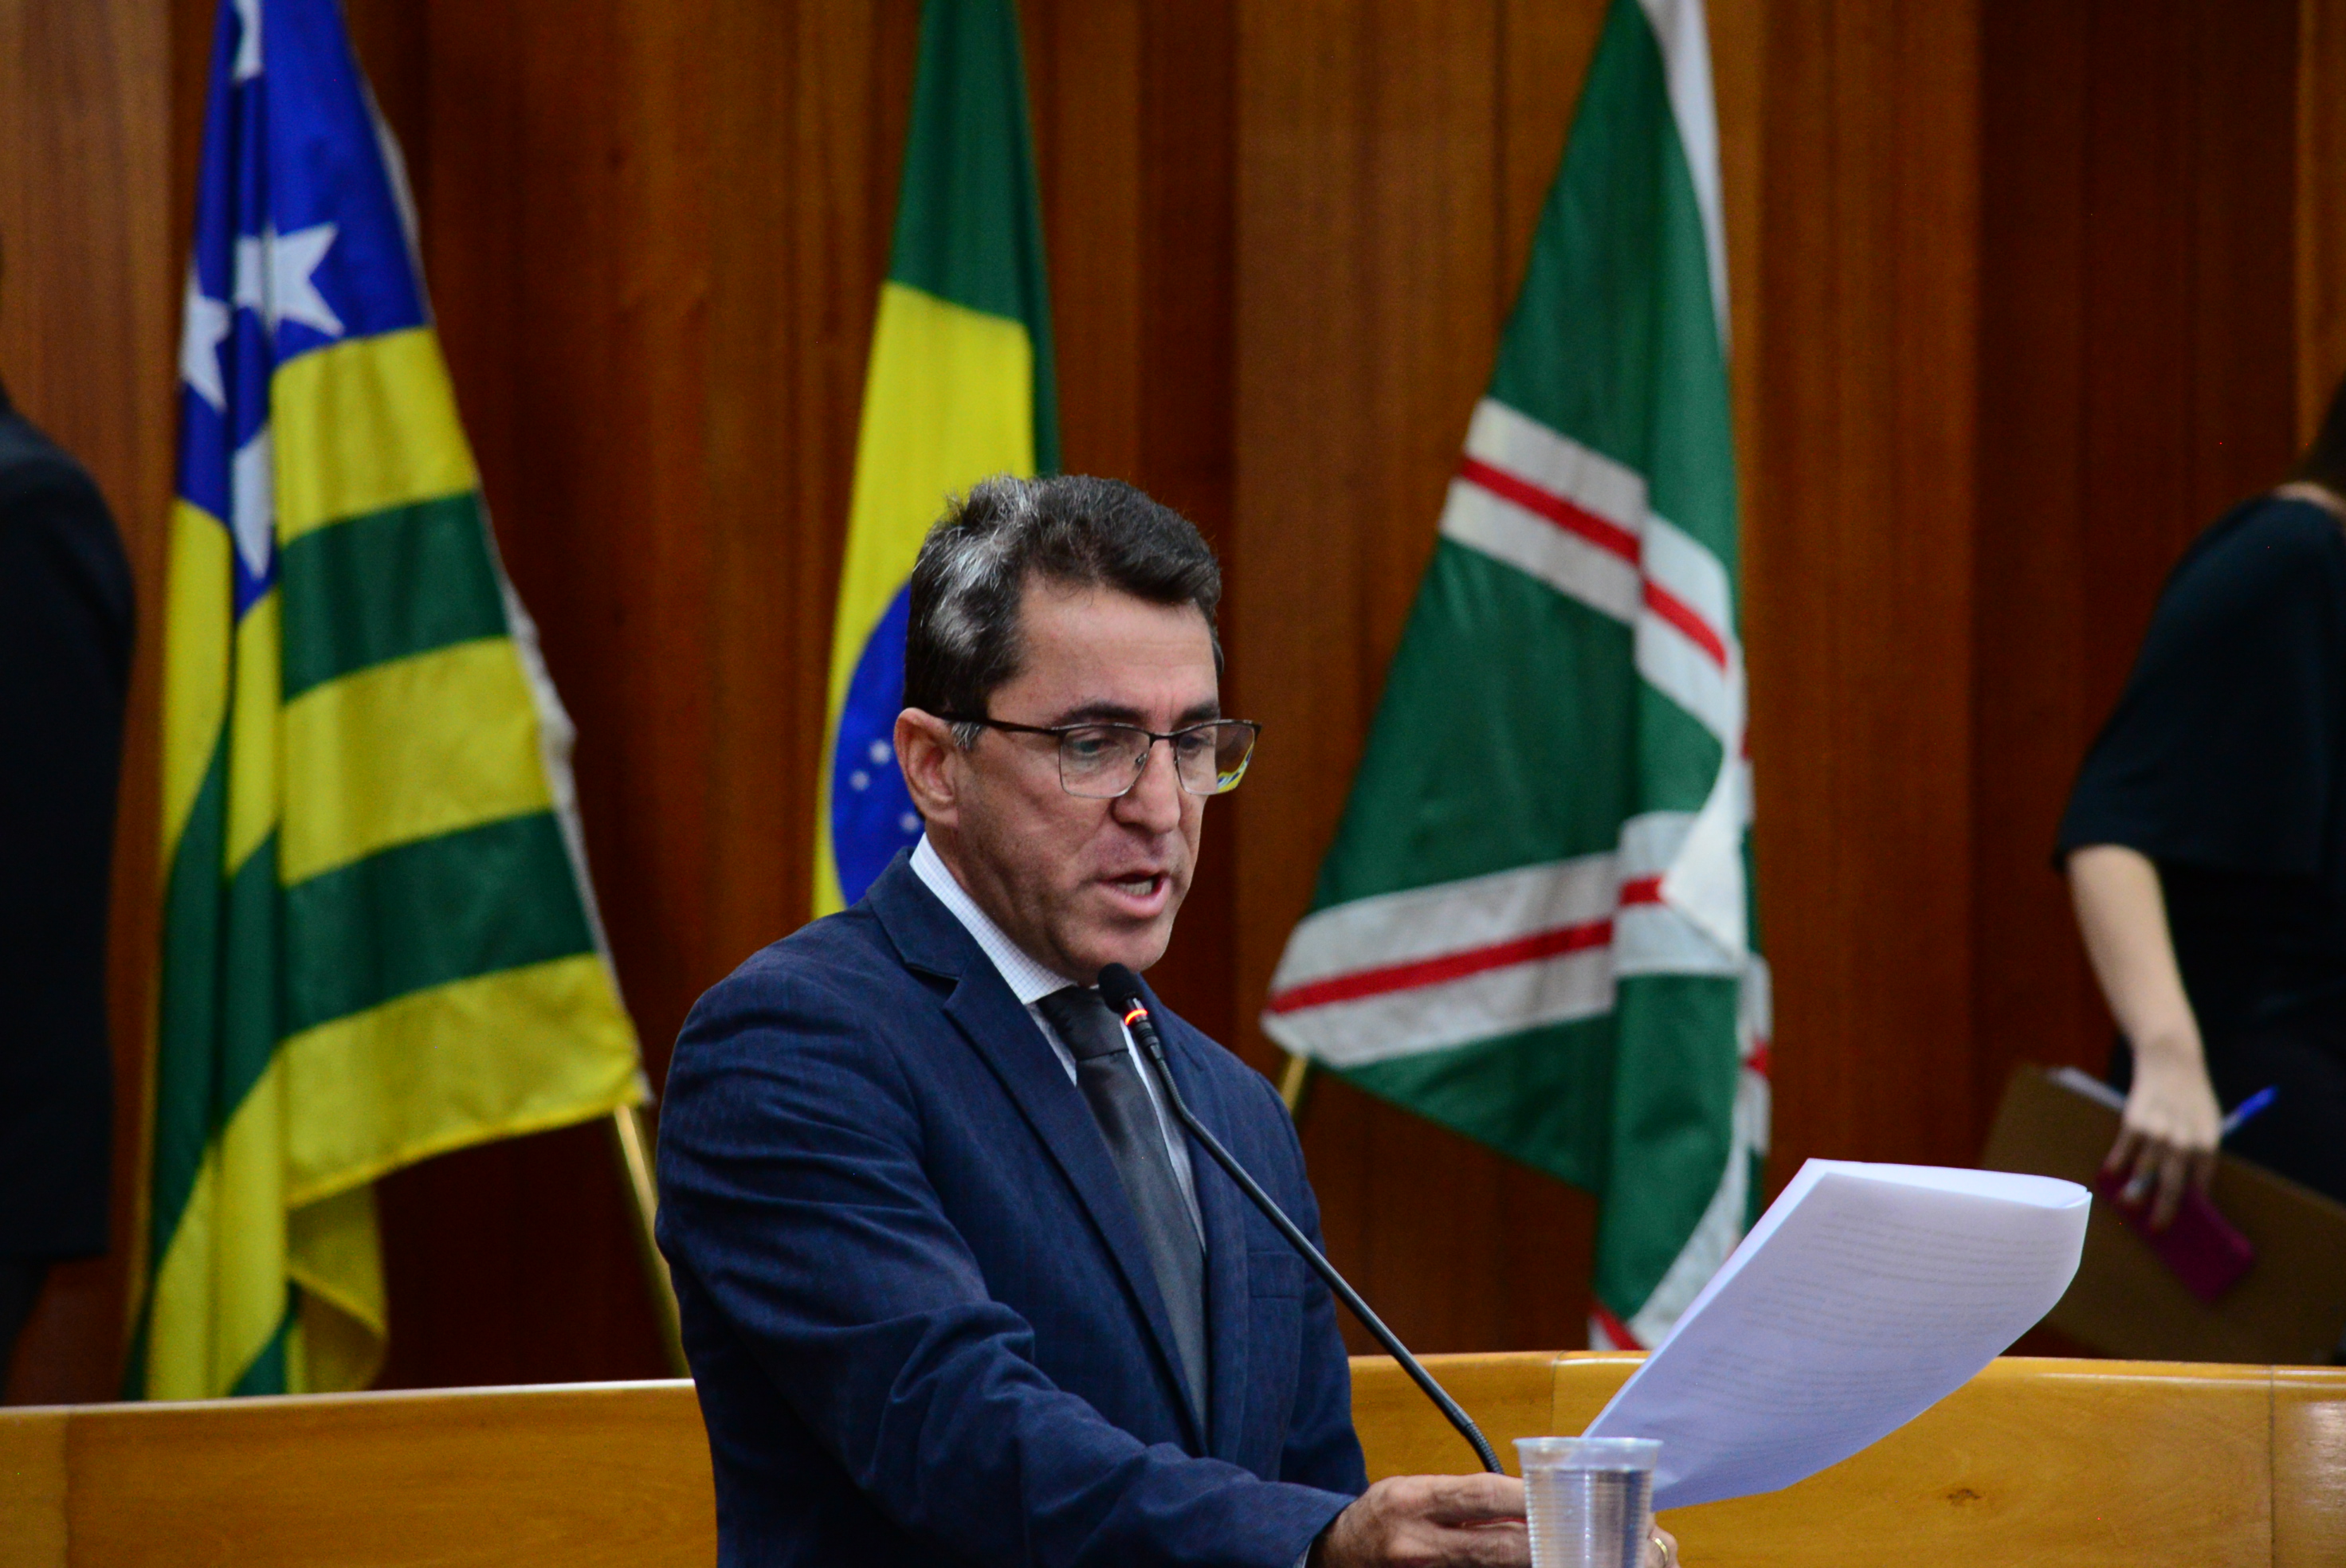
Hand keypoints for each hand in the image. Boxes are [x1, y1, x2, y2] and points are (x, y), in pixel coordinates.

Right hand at [1309, 1475, 1680, 1567]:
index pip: (1480, 1494)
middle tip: (1586, 1544)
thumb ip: (1465, 1499)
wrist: (1334, 1555)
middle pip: (1495, 1547)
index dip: (1525, 1498)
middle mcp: (1416, 1543)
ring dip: (1530, 1563)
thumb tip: (1526, 1504)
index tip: (1561, 1498)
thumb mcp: (1416, 1491)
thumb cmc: (1383, 1517)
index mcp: (1413, 1500)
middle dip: (1543, 1546)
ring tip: (1566, 1557)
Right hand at [2105, 1035, 2219, 1229]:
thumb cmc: (2193, 1094)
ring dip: (2135, 1192)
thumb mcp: (2208, 1122)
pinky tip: (2111, 1173)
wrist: (2172, 1062)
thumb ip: (2201, 1150)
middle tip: (2158, 1228)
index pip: (2199, 1183)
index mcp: (2207, 1144)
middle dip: (2164, 1211)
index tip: (2185, 1219)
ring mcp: (2157, 1134)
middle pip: (2172, 1187)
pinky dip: (2117, 1164)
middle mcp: (2183, 1143)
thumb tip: (2190, 1181)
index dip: (2191, 1203)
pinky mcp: (2134, 1124)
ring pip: (2144, 1173)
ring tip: (2129, 1205)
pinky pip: (2124, 1151)